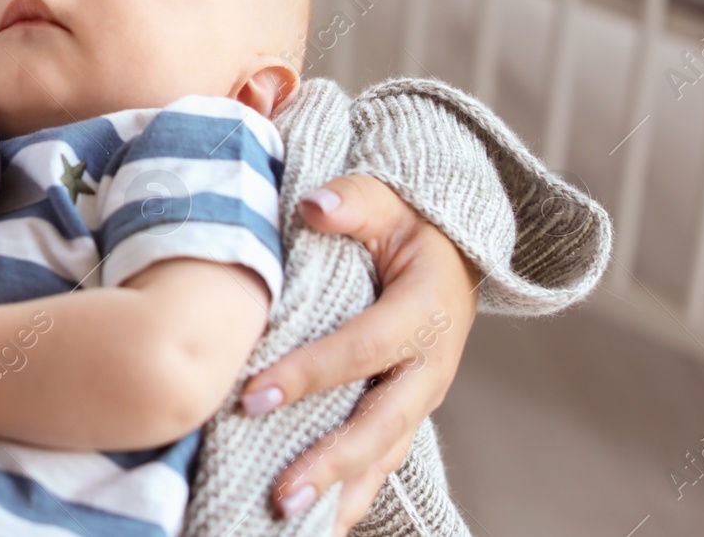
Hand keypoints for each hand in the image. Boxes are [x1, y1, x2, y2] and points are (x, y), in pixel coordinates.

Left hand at [237, 174, 478, 533]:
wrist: (451, 252)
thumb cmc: (405, 224)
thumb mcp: (386, 200)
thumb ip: (351, 202)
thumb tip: (313, 205)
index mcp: (424, 312)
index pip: (363, 350)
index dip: (310, 374)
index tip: (252, 396)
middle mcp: (430, 367)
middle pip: (380, 425)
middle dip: (329, 463)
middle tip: (279, 493)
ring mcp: (421, 399)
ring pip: (383, 457)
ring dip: (339, 493)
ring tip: (288, 521)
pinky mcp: (406, 416)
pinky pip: (380, 464)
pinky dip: (349, 496)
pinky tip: (313, 524)